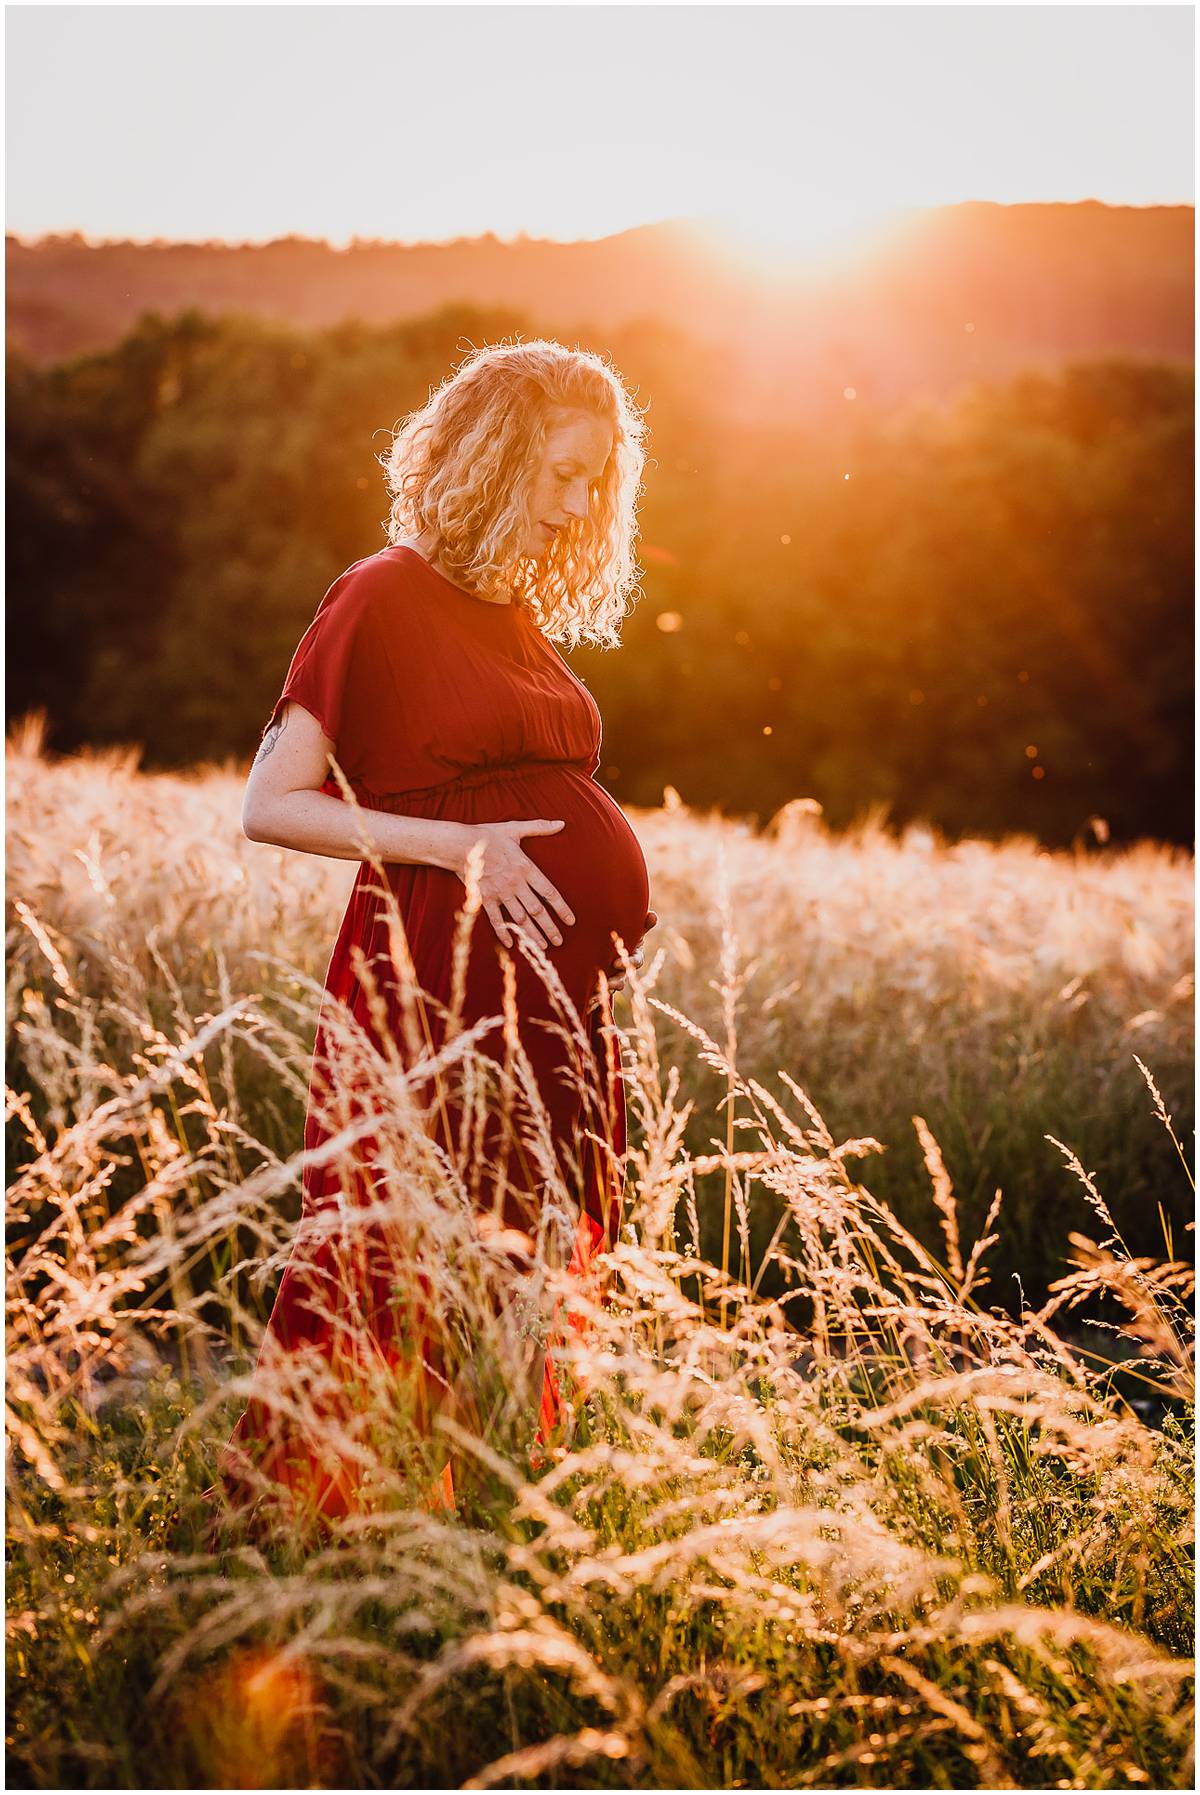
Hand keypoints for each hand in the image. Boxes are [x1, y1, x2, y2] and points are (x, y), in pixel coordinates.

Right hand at [455, 819, 575, 951]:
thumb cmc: (488, 835)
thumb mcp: (515, 829)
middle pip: (537, 910)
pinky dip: (504, 932)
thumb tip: (561, 823)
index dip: (562, 908)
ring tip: (542, 947)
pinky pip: (496, 920)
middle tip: (559, 941)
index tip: (571, 921)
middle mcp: (516, 884)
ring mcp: (500, 893)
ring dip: (532, 934)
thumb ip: (540, 828)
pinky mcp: (485, 899)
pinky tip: (511, 944)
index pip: (549, 892)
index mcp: (526, 868)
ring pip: (520, 918)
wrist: (460, 844)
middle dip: (549, 928)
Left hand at [602, 908, 657, 998]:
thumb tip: (653, 915)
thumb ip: (644, 924)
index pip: (636, 962)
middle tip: (609, 981)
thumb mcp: (635, 929)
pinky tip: (588, 998)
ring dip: (606, 989)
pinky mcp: (605, 982)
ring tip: (595, 991)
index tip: (616, 963)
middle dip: (617, 981)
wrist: (608, 941)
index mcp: (635, 956)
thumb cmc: (627, 934)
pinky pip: (602, 991)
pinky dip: (596, 996)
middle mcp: (626, 968)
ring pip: (614, 987)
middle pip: (624, 977)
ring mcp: (616, 976)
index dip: (628, 963)